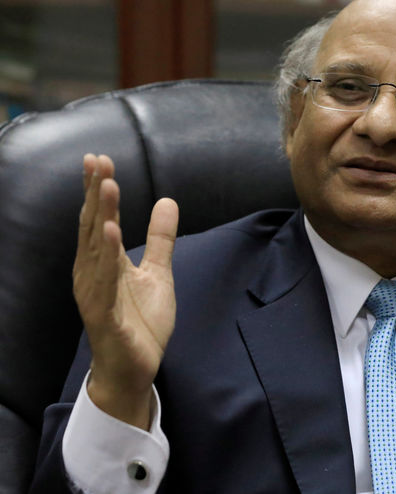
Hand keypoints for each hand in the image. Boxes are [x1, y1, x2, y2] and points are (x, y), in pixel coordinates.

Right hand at [73, 154, 178, 428]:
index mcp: (103, 262)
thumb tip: (168, 201)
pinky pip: (104, 284)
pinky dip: (106, 258)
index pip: (101, 219)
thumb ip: (161, 239)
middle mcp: (93, 274)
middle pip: (94, 227)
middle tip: (98, 160)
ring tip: (107, 186)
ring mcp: (96, 295)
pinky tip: (110, 233)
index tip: (100, 159)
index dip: (100, 191)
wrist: (135, 369)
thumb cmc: (140, 321)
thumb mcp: (158, 273)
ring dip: (102, 216)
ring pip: (96, 250)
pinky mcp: (105, 316)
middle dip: (96, 193)